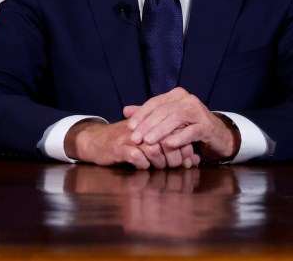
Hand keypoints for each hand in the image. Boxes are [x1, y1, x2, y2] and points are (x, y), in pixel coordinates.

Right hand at [64, 118, 198, 169]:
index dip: (185, 147)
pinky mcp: (117, 147)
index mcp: (151, 123)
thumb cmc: (127, 143)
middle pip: (166, 140)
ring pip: (153, 148)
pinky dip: (142, 164)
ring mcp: (129, 138)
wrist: (96, 140)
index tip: (190, 160)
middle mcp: (142, 128)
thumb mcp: (150, 143)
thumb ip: (173, 149)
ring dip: (160, 162)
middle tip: (179, 167)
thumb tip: (196, 160)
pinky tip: (144, 167)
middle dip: (176, 157)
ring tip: (162, 168)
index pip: (174, 131)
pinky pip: (134, 156)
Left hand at [123, 87, 239, 161]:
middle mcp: (188, 99)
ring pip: (176, 119)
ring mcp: (198, 111)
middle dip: (147, 125)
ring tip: (148, 141)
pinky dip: (178, 137)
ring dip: (160, 130)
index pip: (155, 102)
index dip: (141, 114)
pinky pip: (191, 131)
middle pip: (163, 110)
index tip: (130, 127)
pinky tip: (168, 144)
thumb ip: (148, 115)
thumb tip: (126, 110)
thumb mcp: (167, 120)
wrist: (216, 135)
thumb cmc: (188, 127)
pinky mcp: (207, 125)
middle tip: (136, 138)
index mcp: (176, 95)